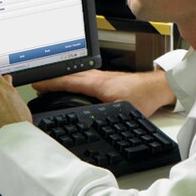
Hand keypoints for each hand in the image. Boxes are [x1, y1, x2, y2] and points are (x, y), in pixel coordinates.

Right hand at [32, 68, 175, 117]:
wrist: (157, 87)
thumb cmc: (142, 96)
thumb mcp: (120, 109)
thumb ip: (103, 113)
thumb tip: (88, 120)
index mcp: (95, 82)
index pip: (67, 81)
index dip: (50, 83)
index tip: (37, 85)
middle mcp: (96, 76)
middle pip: (67, 76)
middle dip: (51, 80)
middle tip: (38, 85)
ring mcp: (100, 76)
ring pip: (75, 75)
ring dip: (61, 78)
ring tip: (50, 84)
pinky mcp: (105, 78)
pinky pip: (82, 76)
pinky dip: (72, 79)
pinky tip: (72, 84)